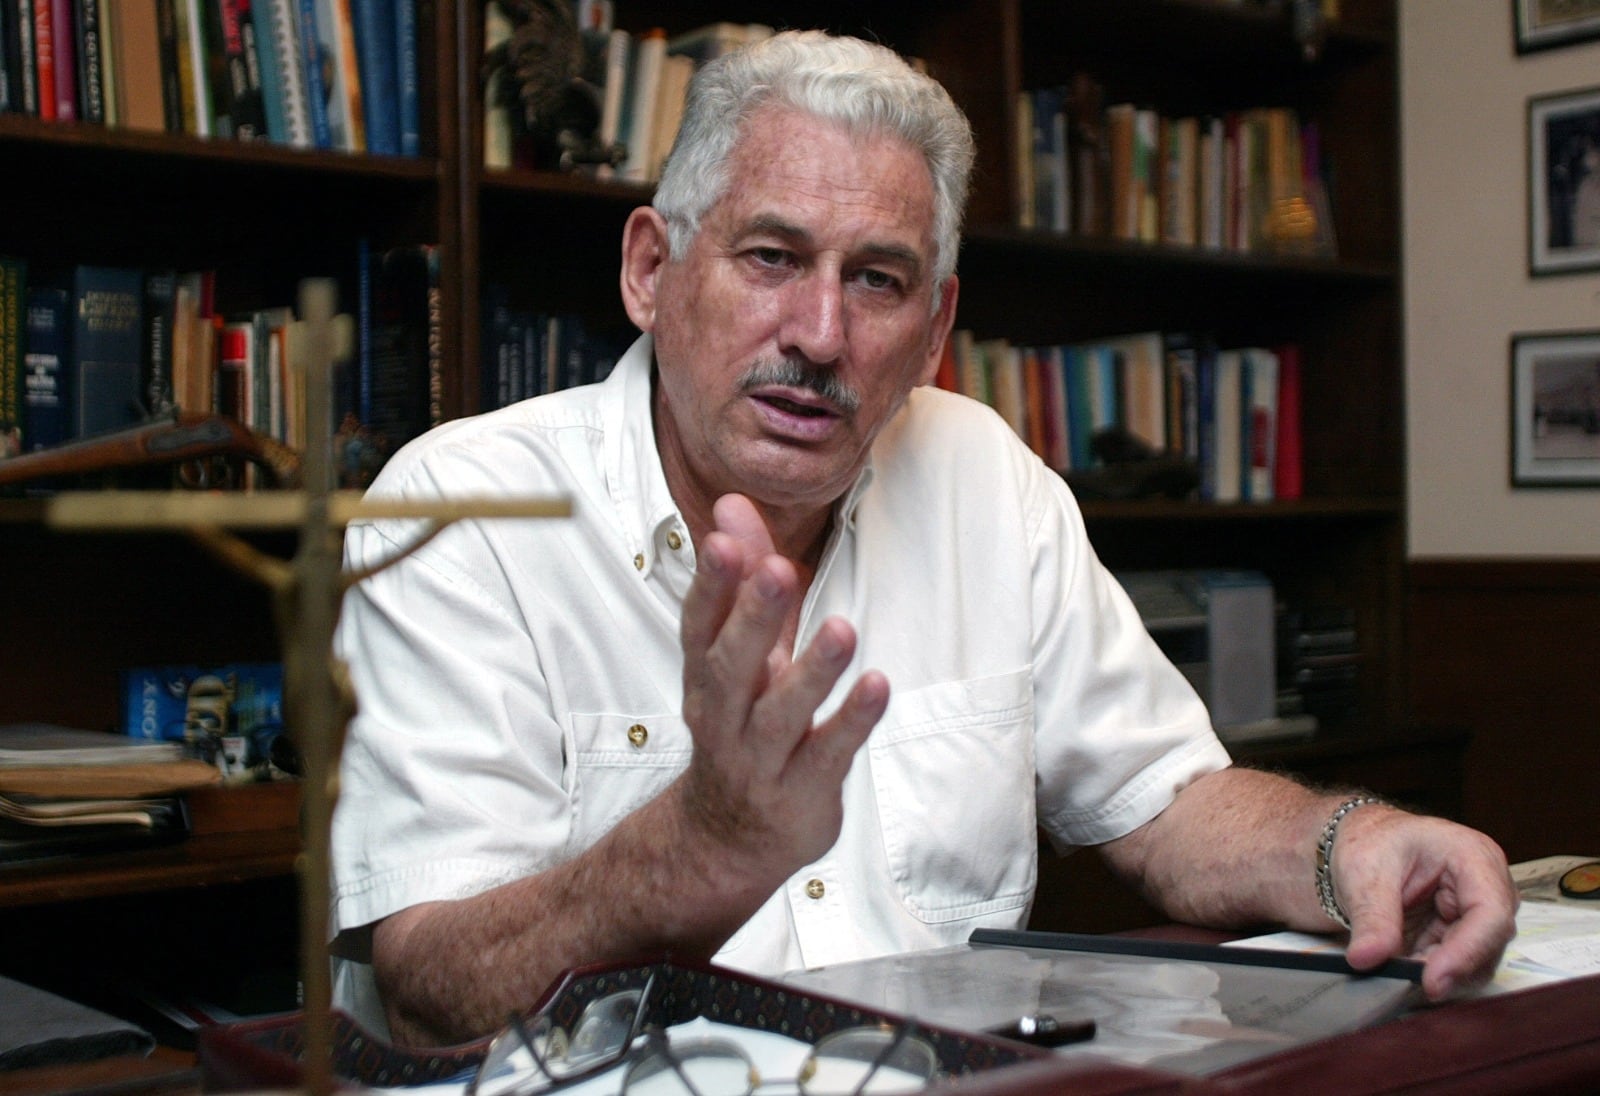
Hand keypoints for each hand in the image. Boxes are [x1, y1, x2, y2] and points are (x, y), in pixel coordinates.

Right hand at [676, 494, 888, 874]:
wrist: (731, 838)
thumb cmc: (742, 724)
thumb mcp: (739, 651)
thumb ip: (742, 578)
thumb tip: (731, 503)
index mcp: (705, 677)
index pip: (699, 627)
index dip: (710, 585)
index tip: (720, 539)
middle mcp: (724, 718)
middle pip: (731, 667)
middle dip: (753, 617)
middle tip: (776, 568)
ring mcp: (760, 759)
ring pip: (782, 715)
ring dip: (811, 672)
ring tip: (842, 629)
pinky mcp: (801, 792)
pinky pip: (827, 754)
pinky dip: (850, 721)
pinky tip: (877, 685)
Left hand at [1334, 806, 1518, 999]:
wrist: (1364, 844)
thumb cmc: (1371, 842)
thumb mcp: (1363, 871)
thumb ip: (1371, 917)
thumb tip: (1367, 959)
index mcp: (1475, 856)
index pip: (1490, 913)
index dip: (1466, 953)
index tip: (1431, 982)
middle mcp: (1489, 887)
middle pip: (1488, 943)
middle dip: (1447, 967)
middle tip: (1401, 978)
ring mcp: (1480, 913)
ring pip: (1477, 962)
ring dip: (1437, 972)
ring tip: (1395, 966)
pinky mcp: (1465, 934)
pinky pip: (1456, 965)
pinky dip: (1429, 972)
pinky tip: (1401, 966)